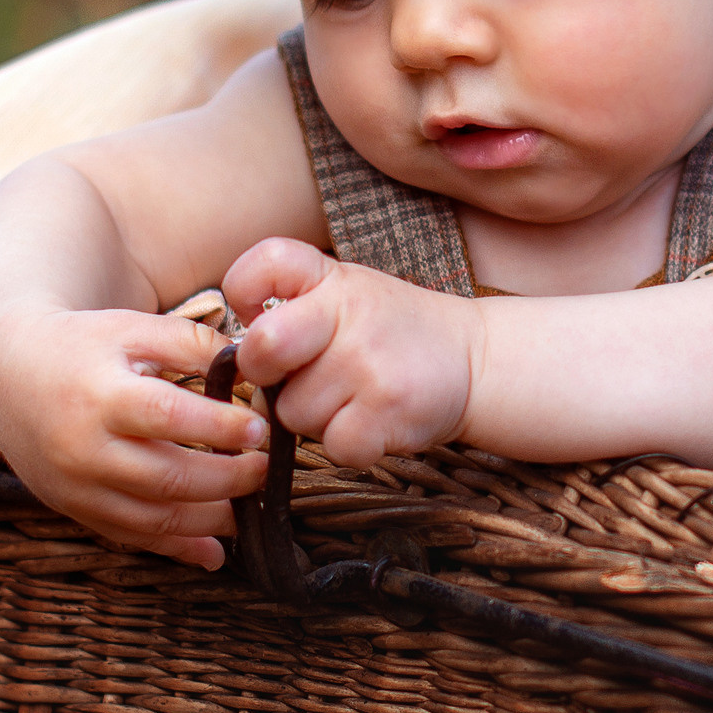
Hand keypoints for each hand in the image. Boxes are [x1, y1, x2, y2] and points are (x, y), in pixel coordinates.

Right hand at [0, 306, 270, 571]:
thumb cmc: (82, 346)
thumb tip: (255, 366)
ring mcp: (77, 488)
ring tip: (254, 507)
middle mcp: (84, 449)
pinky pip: (132, 539)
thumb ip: (195, 343)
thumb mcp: (134, 328)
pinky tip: (215, 552)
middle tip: (267, 470)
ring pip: (154, 520)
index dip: (220, 428)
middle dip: (229, 480)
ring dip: (213, 520)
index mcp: (101, 396)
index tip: (260, 428)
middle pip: (168, 478)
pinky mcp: (75, 510)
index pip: (168, 417)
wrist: (6, 375)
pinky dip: (177, 550)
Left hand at [224, 240, 481, 465]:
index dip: (243, 294)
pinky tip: (372, 421)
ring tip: (351, 397)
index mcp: (333, 279)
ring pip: (292, 414)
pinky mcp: (388, 413)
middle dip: (265, 374)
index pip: (263, 265)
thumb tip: (237, 358)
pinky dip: (348, 445)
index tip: (260, 315)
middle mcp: (351, 314)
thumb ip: (291, 306)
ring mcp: (369, 364)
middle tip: (296, 375)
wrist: (474, 360)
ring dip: (313, 417)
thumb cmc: (393, 330)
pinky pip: (332, 447)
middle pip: (261, 352)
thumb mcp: (347, 291)